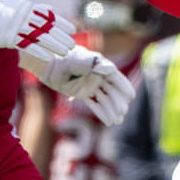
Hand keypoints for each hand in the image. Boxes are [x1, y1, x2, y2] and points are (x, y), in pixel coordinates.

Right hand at [0, 0, 76, 60]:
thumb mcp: (17, 5)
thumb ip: (34, 9)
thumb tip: (50, 10)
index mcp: (27, 7)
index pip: (49, 16)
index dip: (61, 23)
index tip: (72, 30)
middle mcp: (24, 16)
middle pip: (48, 27)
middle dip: (61, 36)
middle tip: (73, 44)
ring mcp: (17, 27)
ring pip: (41, 37)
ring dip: (54, 45)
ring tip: (66, 52)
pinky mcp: (8, 38)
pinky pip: (27, 45)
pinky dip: (39, 51)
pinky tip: (50, 57)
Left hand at [20, 45, 136, 125]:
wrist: (47, 64)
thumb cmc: (63, 57)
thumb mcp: (78, 60)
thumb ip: (93, 64)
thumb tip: (111, 68)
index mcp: (100, 64)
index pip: (116, 77)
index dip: (124, 86)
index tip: (131, 96)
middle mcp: (97, 75)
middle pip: (111, 90)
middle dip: (118, 101)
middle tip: (123, 112)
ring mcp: (90, 85)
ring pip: (104, 99)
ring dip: (111, 110)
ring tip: (117, 121)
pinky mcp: (82, 93)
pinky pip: (94, 104)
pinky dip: (101, 112)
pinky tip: (109, 121)